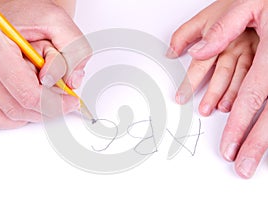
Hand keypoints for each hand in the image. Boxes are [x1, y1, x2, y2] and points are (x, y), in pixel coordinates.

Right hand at [0, 0, 90, 128]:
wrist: (1, 2)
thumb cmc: (23, 8)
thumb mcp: (57, 20)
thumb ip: (74, 49)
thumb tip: (72, 82)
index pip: (29, 95)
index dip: (57, 104)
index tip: (72, 102)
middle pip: (19, 108)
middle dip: (47, 107)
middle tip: (62, 97)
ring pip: (4, 116)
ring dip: (31, 112)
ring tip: (44, 92)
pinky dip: (10, 118)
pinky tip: (26, 104)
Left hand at [170, 0, 267, 177]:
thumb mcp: (250, 3)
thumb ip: (224, 27)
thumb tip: (198, 51)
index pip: (251, 98)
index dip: (238, 125)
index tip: (228, 147)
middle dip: (255, 144)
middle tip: (241, 165)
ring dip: (265, 141)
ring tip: (252, 161)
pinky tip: (267, 138)